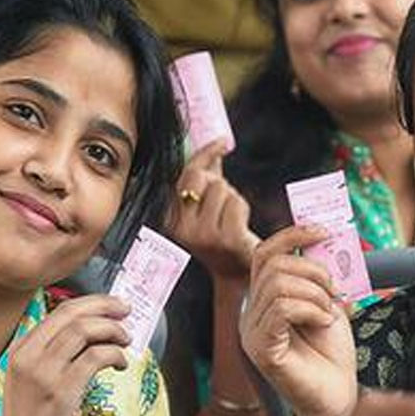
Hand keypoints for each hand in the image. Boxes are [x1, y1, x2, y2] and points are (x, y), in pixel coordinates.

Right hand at [0, 295, 130, 415]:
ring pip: (84, 331)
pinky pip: (95, 358)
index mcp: (21, 350)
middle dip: (105, 307)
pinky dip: (114, 354)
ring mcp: (42, 374)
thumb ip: (53, 358)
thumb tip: (92, 335)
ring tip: (125, 341)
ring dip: (113, 331)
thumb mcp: (31, 382)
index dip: (92, 303)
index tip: (112, 305)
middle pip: (72, 315)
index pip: (59, 311)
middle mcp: (28, 357)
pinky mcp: (60, 393)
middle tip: (126, 311)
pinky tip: (121, 364)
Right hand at [168, 141, 259, 279]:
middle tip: (224, 202)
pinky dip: (243, 209)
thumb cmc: (222, 235)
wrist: (237, 272)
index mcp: (171, 220)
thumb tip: (214, 143)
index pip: (187, 175)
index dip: (205, 154)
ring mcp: (204, 236)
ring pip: (223, 190)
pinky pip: (237, 203)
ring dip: (233, 198)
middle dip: (219, 184)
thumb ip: (206, 175)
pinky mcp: (227, 240)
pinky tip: (240, 225)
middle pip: (204, 179)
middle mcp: (183, 229)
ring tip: (230, 219)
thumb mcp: (206, 206)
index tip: (223, 143)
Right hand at [240, 225, 355, 415]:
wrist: (338, 398)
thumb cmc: (331, 356)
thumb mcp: (327, 304)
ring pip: (278, 285)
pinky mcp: (262, 350)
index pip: (264, 254)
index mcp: (263, 301)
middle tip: (334, 291)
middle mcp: (250, 315)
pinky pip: (281, 309)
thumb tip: (320, 240)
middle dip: (313, 270)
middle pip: (273, 266)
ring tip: (329, 313)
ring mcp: (252, 333)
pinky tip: (323, 323)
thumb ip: (317, 278)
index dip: (291, 235)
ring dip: (315, 293)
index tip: (323, 231)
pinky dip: (310, 309)